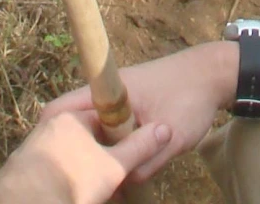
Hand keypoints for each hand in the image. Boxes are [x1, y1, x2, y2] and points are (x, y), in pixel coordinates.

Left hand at [0, 108, 170, 203]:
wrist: (25, 203)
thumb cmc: (72, 181)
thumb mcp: (113, 166)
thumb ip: (139, 147)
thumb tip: (165, 129)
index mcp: (70, 116)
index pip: (99, 113)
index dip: (116, 130)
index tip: (124, 149)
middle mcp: (49, 126)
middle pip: (82, 135)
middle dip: (98, 155)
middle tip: (112, 176)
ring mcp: (33, 147)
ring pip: (67, 155)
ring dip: (82, 171)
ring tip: (96, 190)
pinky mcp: (22, 170)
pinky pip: (52, 170)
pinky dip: (65, 180)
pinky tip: (76, 195)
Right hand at [42, 44, 233, 182]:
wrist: (214, 76)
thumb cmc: (190, 98)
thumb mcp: (171, 136)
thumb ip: (145, 162)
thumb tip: (120, 184)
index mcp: (109, 90)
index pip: (64, 107)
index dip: (51, 131)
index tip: (45, 159)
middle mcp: (107, 95)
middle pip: (76, 125)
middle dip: (75, 151)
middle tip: (74, 180)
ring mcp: (118, 104)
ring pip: (94, 134)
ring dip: (96, 155)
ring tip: (96, 182)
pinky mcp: (129, 114)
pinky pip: (110, 136)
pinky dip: (111, 152)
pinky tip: (118, 174)